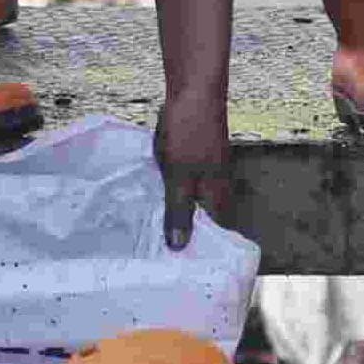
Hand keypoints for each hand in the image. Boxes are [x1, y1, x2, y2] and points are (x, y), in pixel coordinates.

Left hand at [156, 96, 232, 249]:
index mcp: (218, 195)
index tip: (180, 272)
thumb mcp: (179, 175)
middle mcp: (216, 187)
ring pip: (190, 202)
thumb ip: (178, 210)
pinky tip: (147, 202)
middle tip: (155, 259)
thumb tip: (178, 247)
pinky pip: (180, 185)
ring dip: (172, 216)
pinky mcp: (192, 160)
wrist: (193, 91)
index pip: (216, 234)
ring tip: (146, 238)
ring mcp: (205, 172)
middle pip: (202, 220)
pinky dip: (167, 196)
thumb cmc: (189, 132)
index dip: (200, 252)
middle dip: (183, 236)